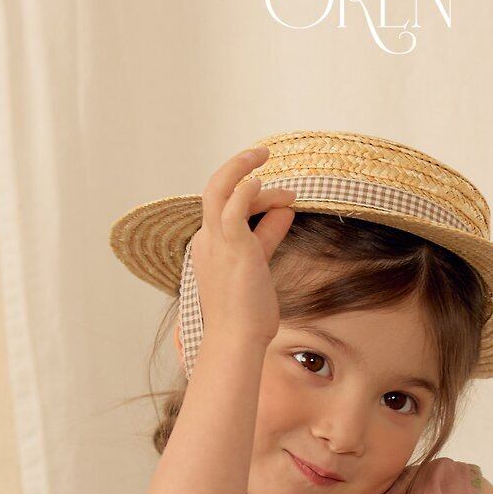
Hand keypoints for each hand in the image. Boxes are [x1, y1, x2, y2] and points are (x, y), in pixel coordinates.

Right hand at [188, 143, 296, 353]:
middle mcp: (206, 240)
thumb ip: (268, 236)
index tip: (285, 203)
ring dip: (240, 167)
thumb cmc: (246, 314)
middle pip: (217, 191)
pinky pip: (234, 206)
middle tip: (263, 155)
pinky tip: (261, 180)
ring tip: (263, 153)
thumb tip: (286, 211)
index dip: (258, 200)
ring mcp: (215, 242)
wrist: (236, 340)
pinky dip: (245, 188)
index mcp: (208, 247)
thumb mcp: (259, 268)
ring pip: (218, 189)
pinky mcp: (232, 246)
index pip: (228, 210)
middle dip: (238, 169)